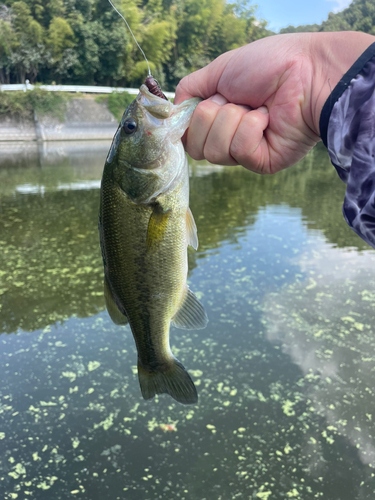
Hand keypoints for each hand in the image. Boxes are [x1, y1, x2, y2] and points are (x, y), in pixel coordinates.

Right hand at [175, 32, 374, 173]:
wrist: (306, 71)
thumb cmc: (268, 66)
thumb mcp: (218, 70)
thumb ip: (189, 90)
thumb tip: (171, 113)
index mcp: (217, 119)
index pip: (186, 137)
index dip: (187, 124)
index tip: (196, 105)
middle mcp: (228, 139)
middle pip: (195, 147)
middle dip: (210, 116)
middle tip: (235, 99)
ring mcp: (244, 153)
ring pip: (213, 151)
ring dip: (231, 119)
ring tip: (255, 107)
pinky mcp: (261, 163)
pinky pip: (237, 150)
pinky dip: (250, 127)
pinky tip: (267, 118)